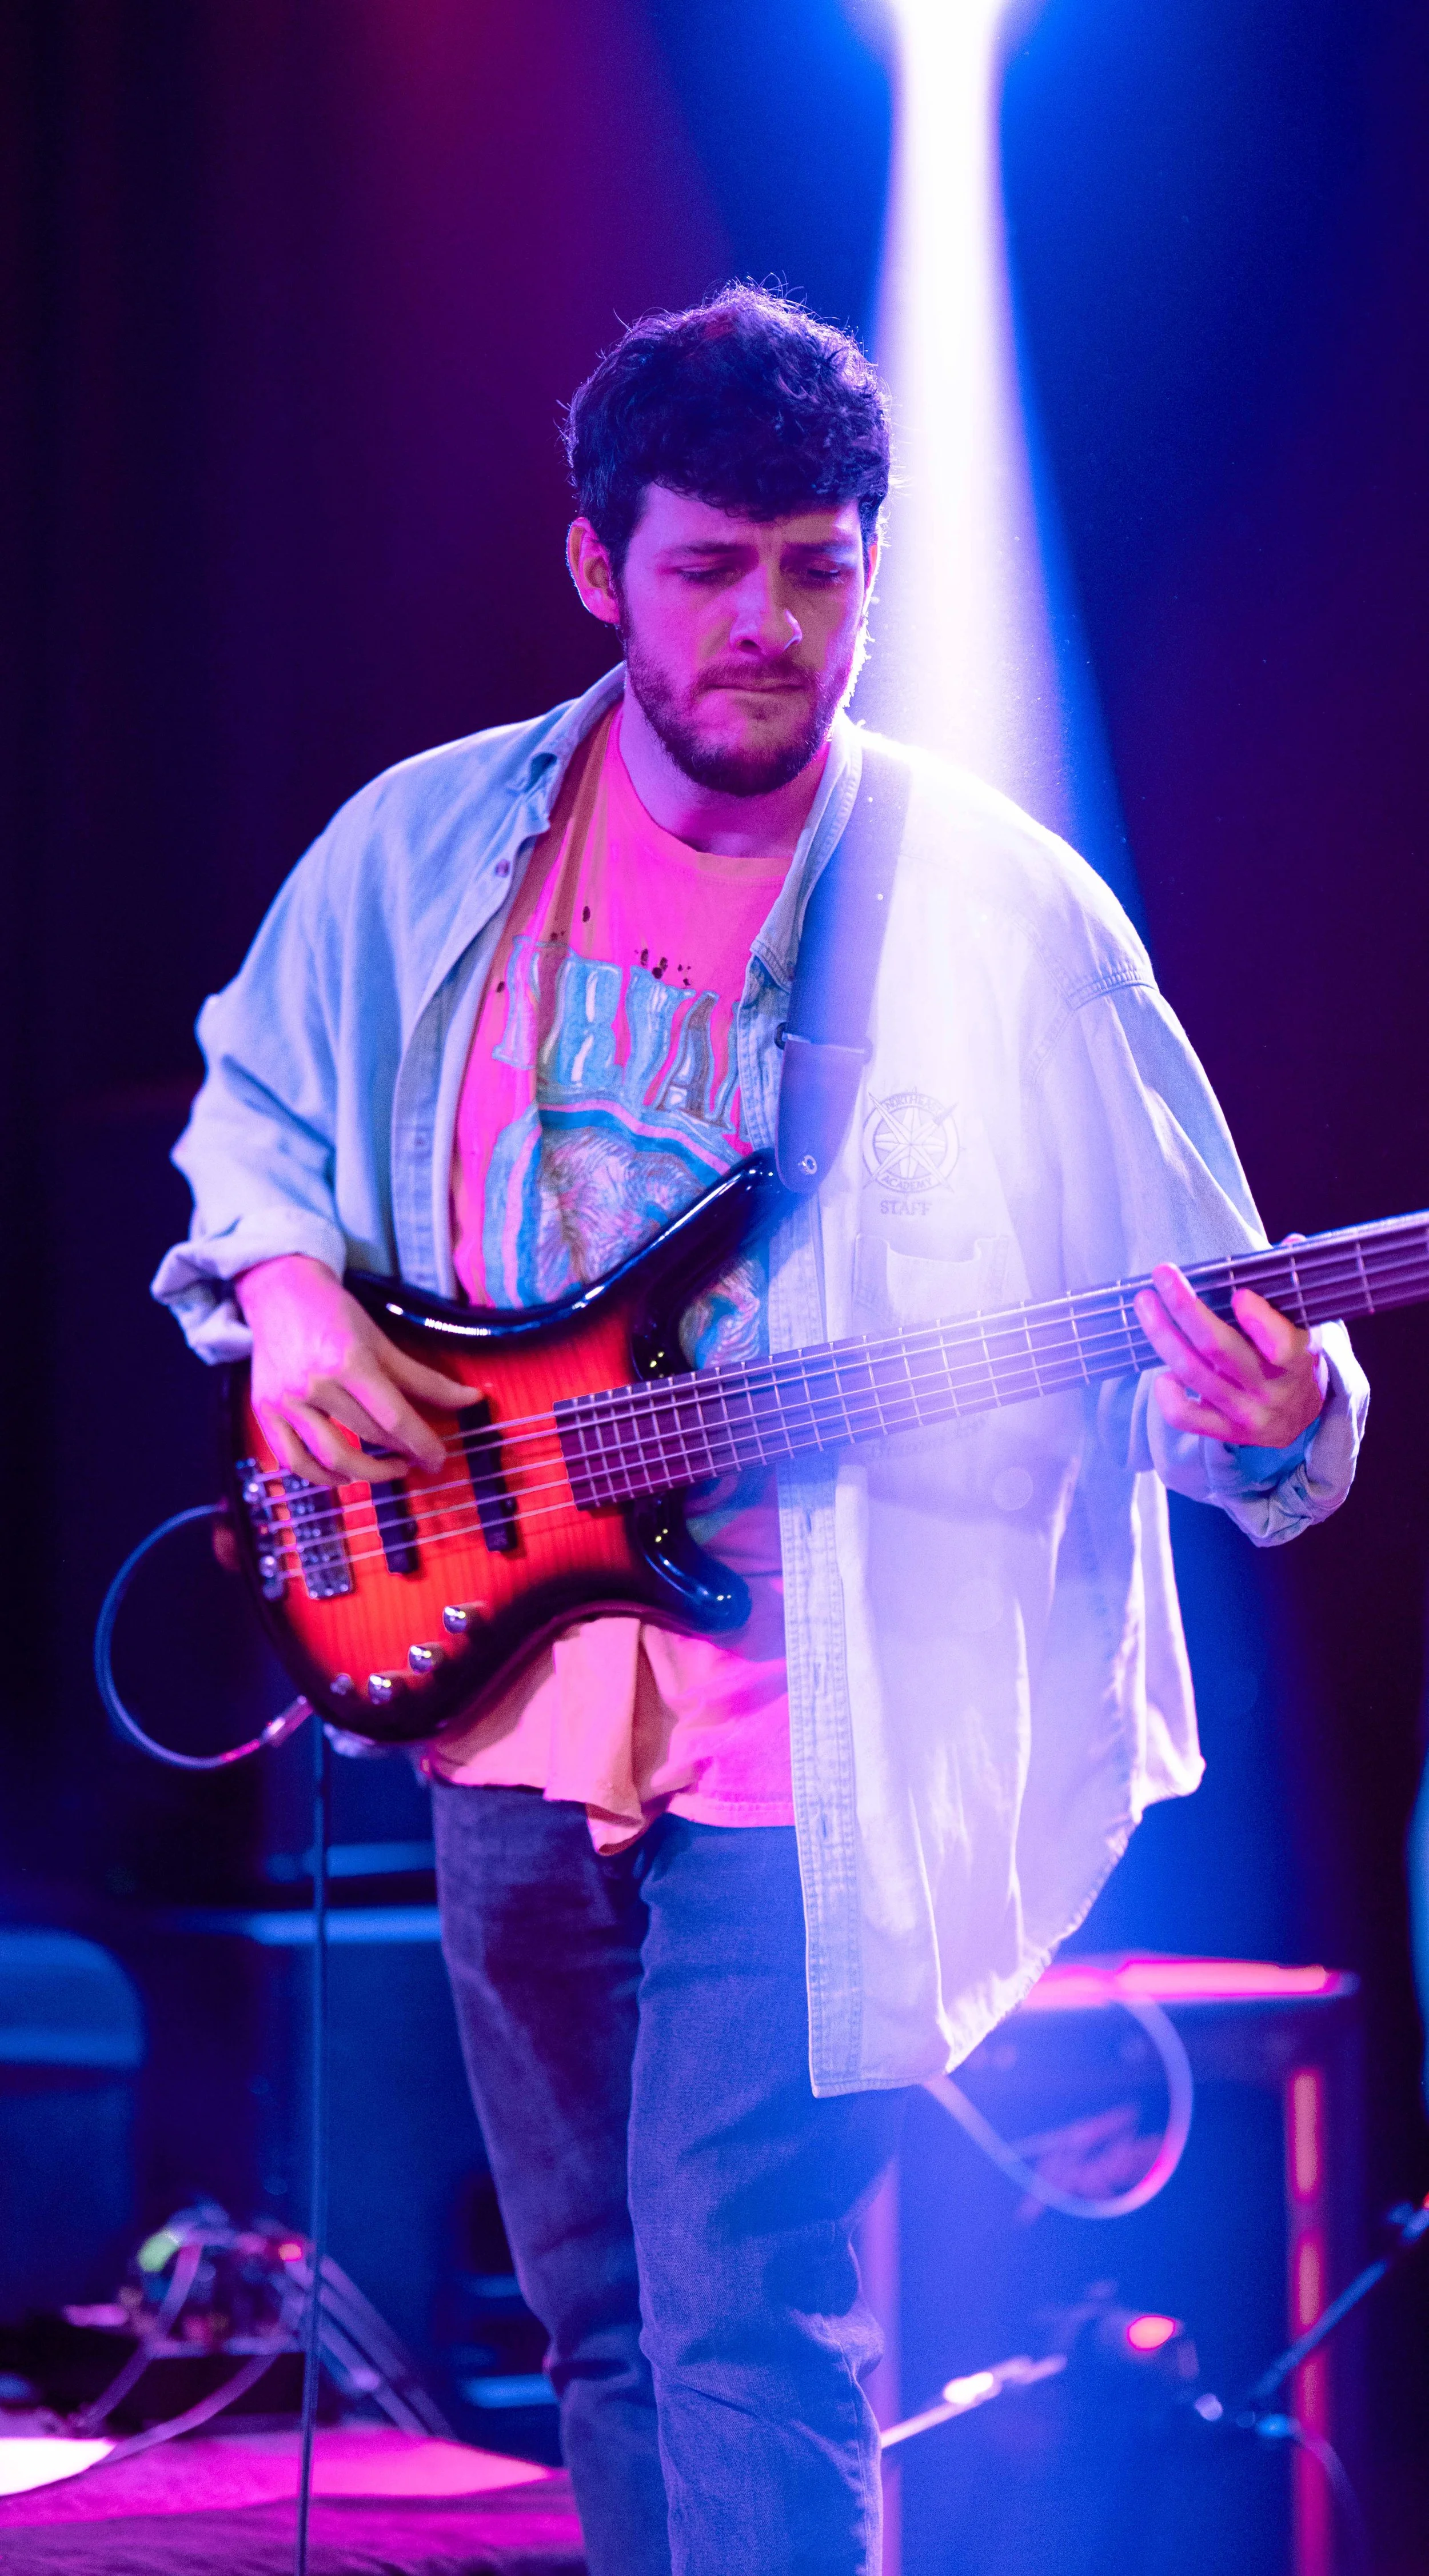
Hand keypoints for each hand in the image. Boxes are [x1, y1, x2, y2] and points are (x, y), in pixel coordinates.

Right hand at [235, 1254, 471, 1484]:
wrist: (279, 1291)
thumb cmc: (335, 1313)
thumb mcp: (381, 1340)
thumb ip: (424, 1378)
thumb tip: (471, 1399)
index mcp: (348, 1361)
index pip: (393, 1417)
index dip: (421, 1443)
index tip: (439, 1459)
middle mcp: (314, 1383)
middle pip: (366, 1436)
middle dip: (399, 1455)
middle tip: (418, 1460)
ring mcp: (285, 1401)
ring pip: (330, 1458)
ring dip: (366, 1475)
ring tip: (388, 1471)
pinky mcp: (263, 1411)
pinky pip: (292, 1461)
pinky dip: (319, 1477)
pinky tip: (343, 1477)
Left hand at [1134, 1242, 1328, 1448]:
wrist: (1302, 1418)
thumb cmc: (1293, 1358)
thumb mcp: (1303, 1325)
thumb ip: (1291, 1286)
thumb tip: (1292, 1241)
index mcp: (1298, 1360)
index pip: (1282, 1344)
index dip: (1258, 1321)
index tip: (1238, 1294)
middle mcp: (1271, 1390)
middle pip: (1220, 1349)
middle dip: (1186, 1308)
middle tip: (1163, 1274)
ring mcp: (1246, 1414)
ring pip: (1194, 1374)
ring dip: (1162, 1335)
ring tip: (1144, 1303)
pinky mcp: (1225, 1433)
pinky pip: (1186, 1417)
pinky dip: (1167, 1395)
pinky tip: (1162, 1372)